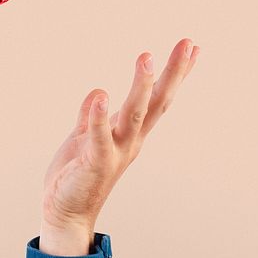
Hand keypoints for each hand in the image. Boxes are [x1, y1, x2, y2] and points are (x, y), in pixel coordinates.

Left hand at [39, 38, 199, 255]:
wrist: (65, 214)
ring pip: (133, 115)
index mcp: (129, 133)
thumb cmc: (77, 177)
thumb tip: (99, 93)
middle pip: (156, 102)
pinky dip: (100, 117)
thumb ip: (90, 117)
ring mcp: (115, 151)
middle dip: (172, 73)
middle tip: (186, 44)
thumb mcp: (83, 138)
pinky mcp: (94, 162)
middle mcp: (129, 140)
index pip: (156, 99)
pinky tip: (103, 95)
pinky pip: (98, 136)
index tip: (192, 48)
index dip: (174, 74)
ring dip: (141, 87)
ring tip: (147, 57)